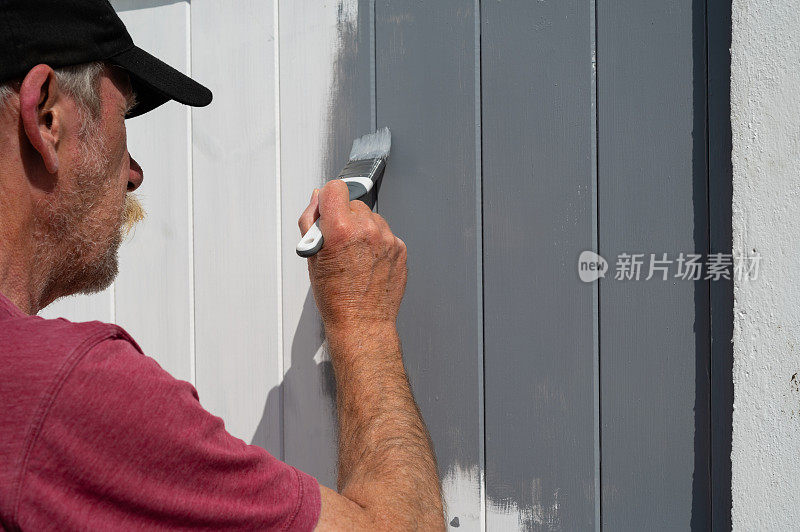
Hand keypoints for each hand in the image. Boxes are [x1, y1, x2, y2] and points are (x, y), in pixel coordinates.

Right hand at [298, 180, 407, 336]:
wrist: (362, 323)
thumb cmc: (335, 297)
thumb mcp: (312, 257)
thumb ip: (311, 221)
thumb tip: (317, 199)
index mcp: (341, 229)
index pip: (335, 187)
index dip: (328, 198)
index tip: (327, 209)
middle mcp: (367, 229)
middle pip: (354, 203)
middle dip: (345, 218)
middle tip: (340, 243)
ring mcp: (387, 238)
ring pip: (372, 218)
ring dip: (363, 229)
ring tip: (355, 256)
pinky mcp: (400, 248)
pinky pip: (386, 234)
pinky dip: (377, 243)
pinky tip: (368, 262)